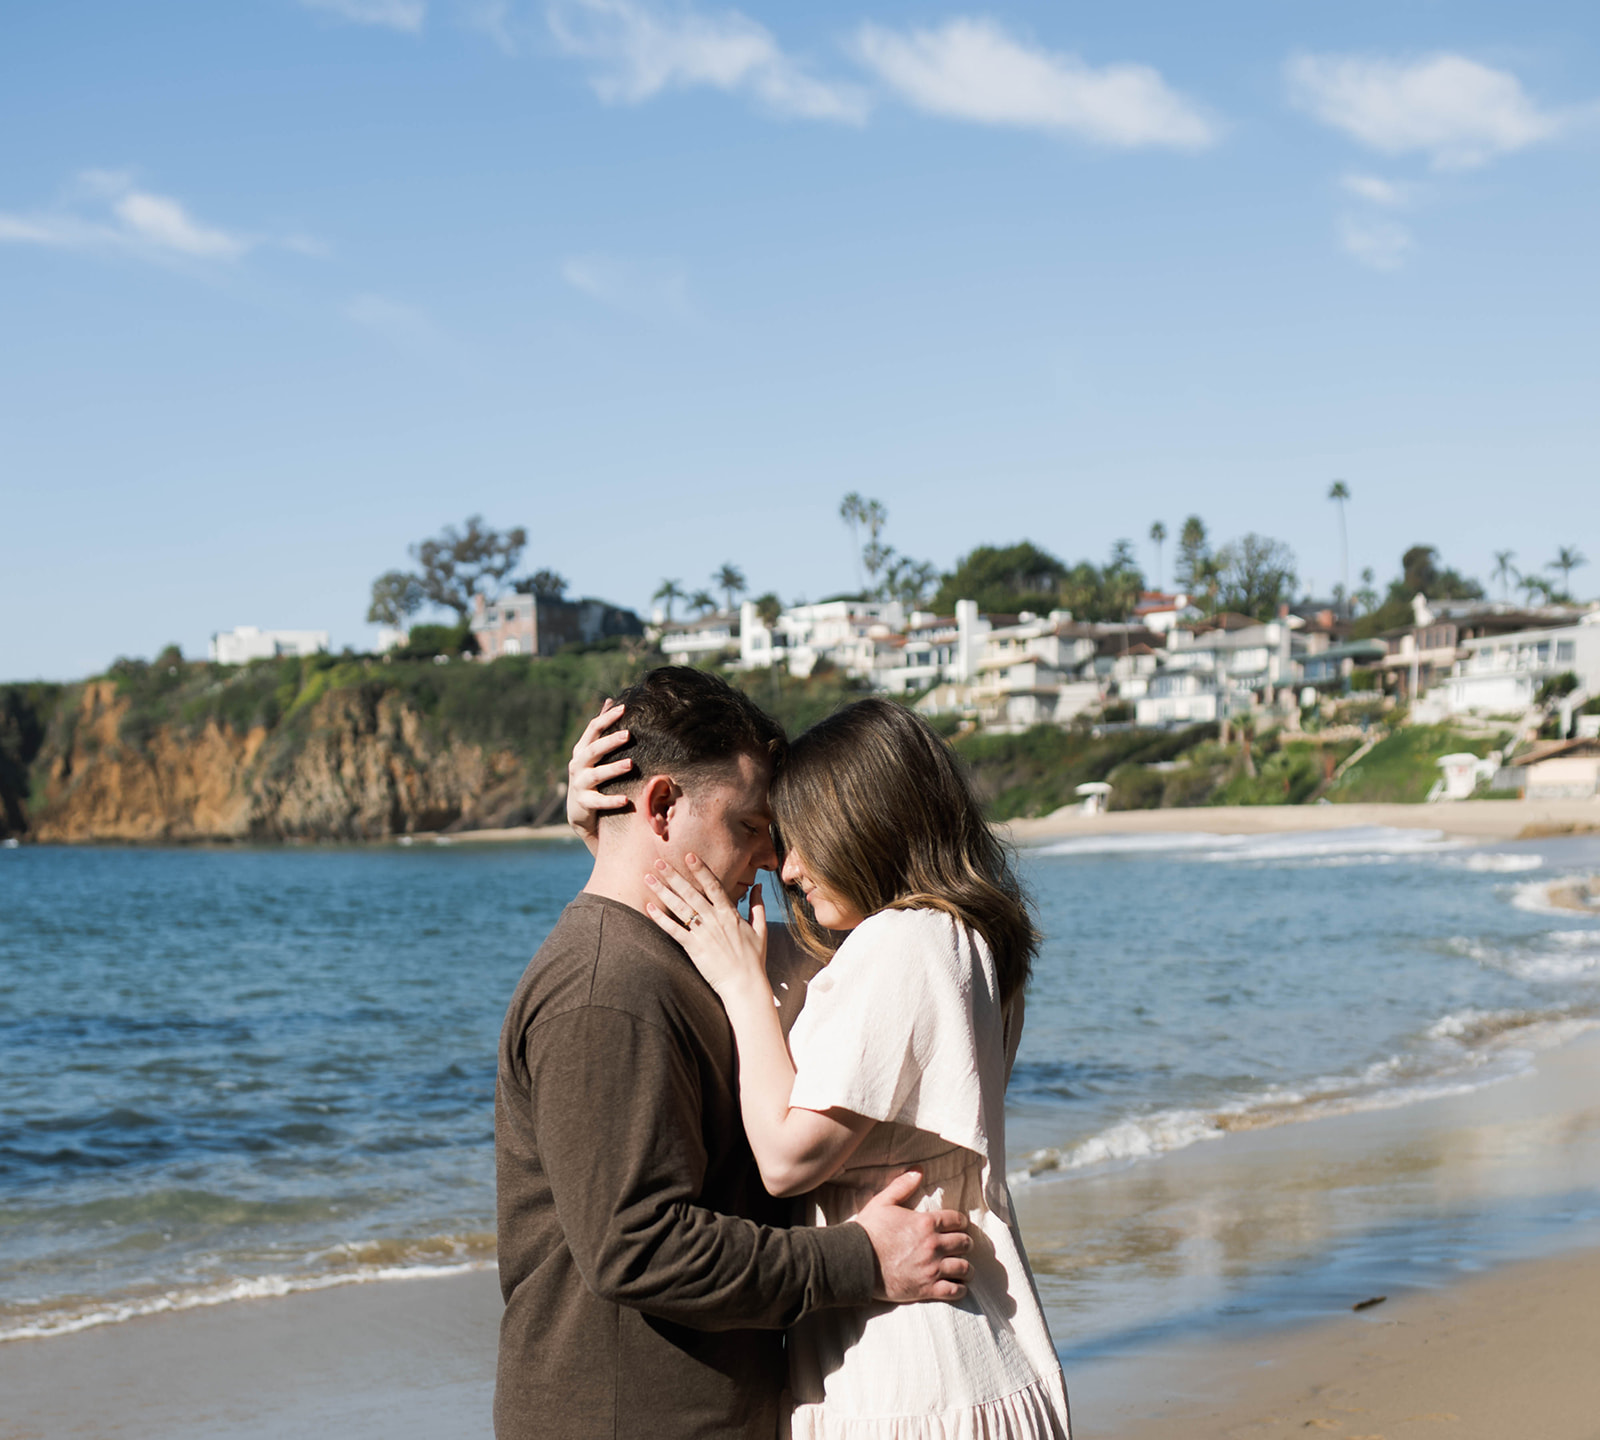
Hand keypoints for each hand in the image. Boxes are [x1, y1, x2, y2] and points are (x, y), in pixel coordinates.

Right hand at [567, 700, 632, 852]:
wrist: (580, 811)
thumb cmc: (592, 775)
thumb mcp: (594, 752)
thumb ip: (601, 729)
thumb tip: (610, 701)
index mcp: (582, 750)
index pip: (592, 730)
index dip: (606, 718)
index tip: (624, 708)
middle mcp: (578, 765)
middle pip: (593, 750)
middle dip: (610, 741)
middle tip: (628, 734)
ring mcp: (579, 784)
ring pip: (596, 775)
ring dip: (613, 768)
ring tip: (631, 764)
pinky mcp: (584, 803)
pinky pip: (598, 801)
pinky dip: (611, 800)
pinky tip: (626, 799)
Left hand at [643, 856, 767, 996]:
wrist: (745, 984)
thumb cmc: (754, 959)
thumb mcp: (760, 929)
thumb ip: (757, 906)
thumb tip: (758, 885)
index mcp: (730, 913)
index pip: (713, 886)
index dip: (700, 870)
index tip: (689, 856)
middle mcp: (714, 919)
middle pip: (691, 892)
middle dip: (673, 876)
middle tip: (659, 862)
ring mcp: (703, 933)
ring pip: (679, 907)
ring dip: (663, 891)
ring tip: (649, 878)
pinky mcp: (693, 948)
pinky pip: (674, 930)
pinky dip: (660, 918)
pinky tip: (649, 907)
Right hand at [853, 1171, 970, 1302]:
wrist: (855, 1261)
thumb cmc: (868, 1231)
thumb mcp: (883, 1202)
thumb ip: (902, 1185)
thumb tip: (918, 1170)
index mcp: (926, 1223)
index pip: (957, 1220)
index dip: (960, 1222)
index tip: (959, 1226)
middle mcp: (933, 1245)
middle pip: (964, 1243)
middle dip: (965, 1243)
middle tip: (962, 1246)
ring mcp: (931, 1268)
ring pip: (964, 1268)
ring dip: (966, 1268)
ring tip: (964, 1269)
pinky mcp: (927, 1289)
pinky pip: (954, 1291)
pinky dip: (959, 1289)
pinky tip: (958, 1286)